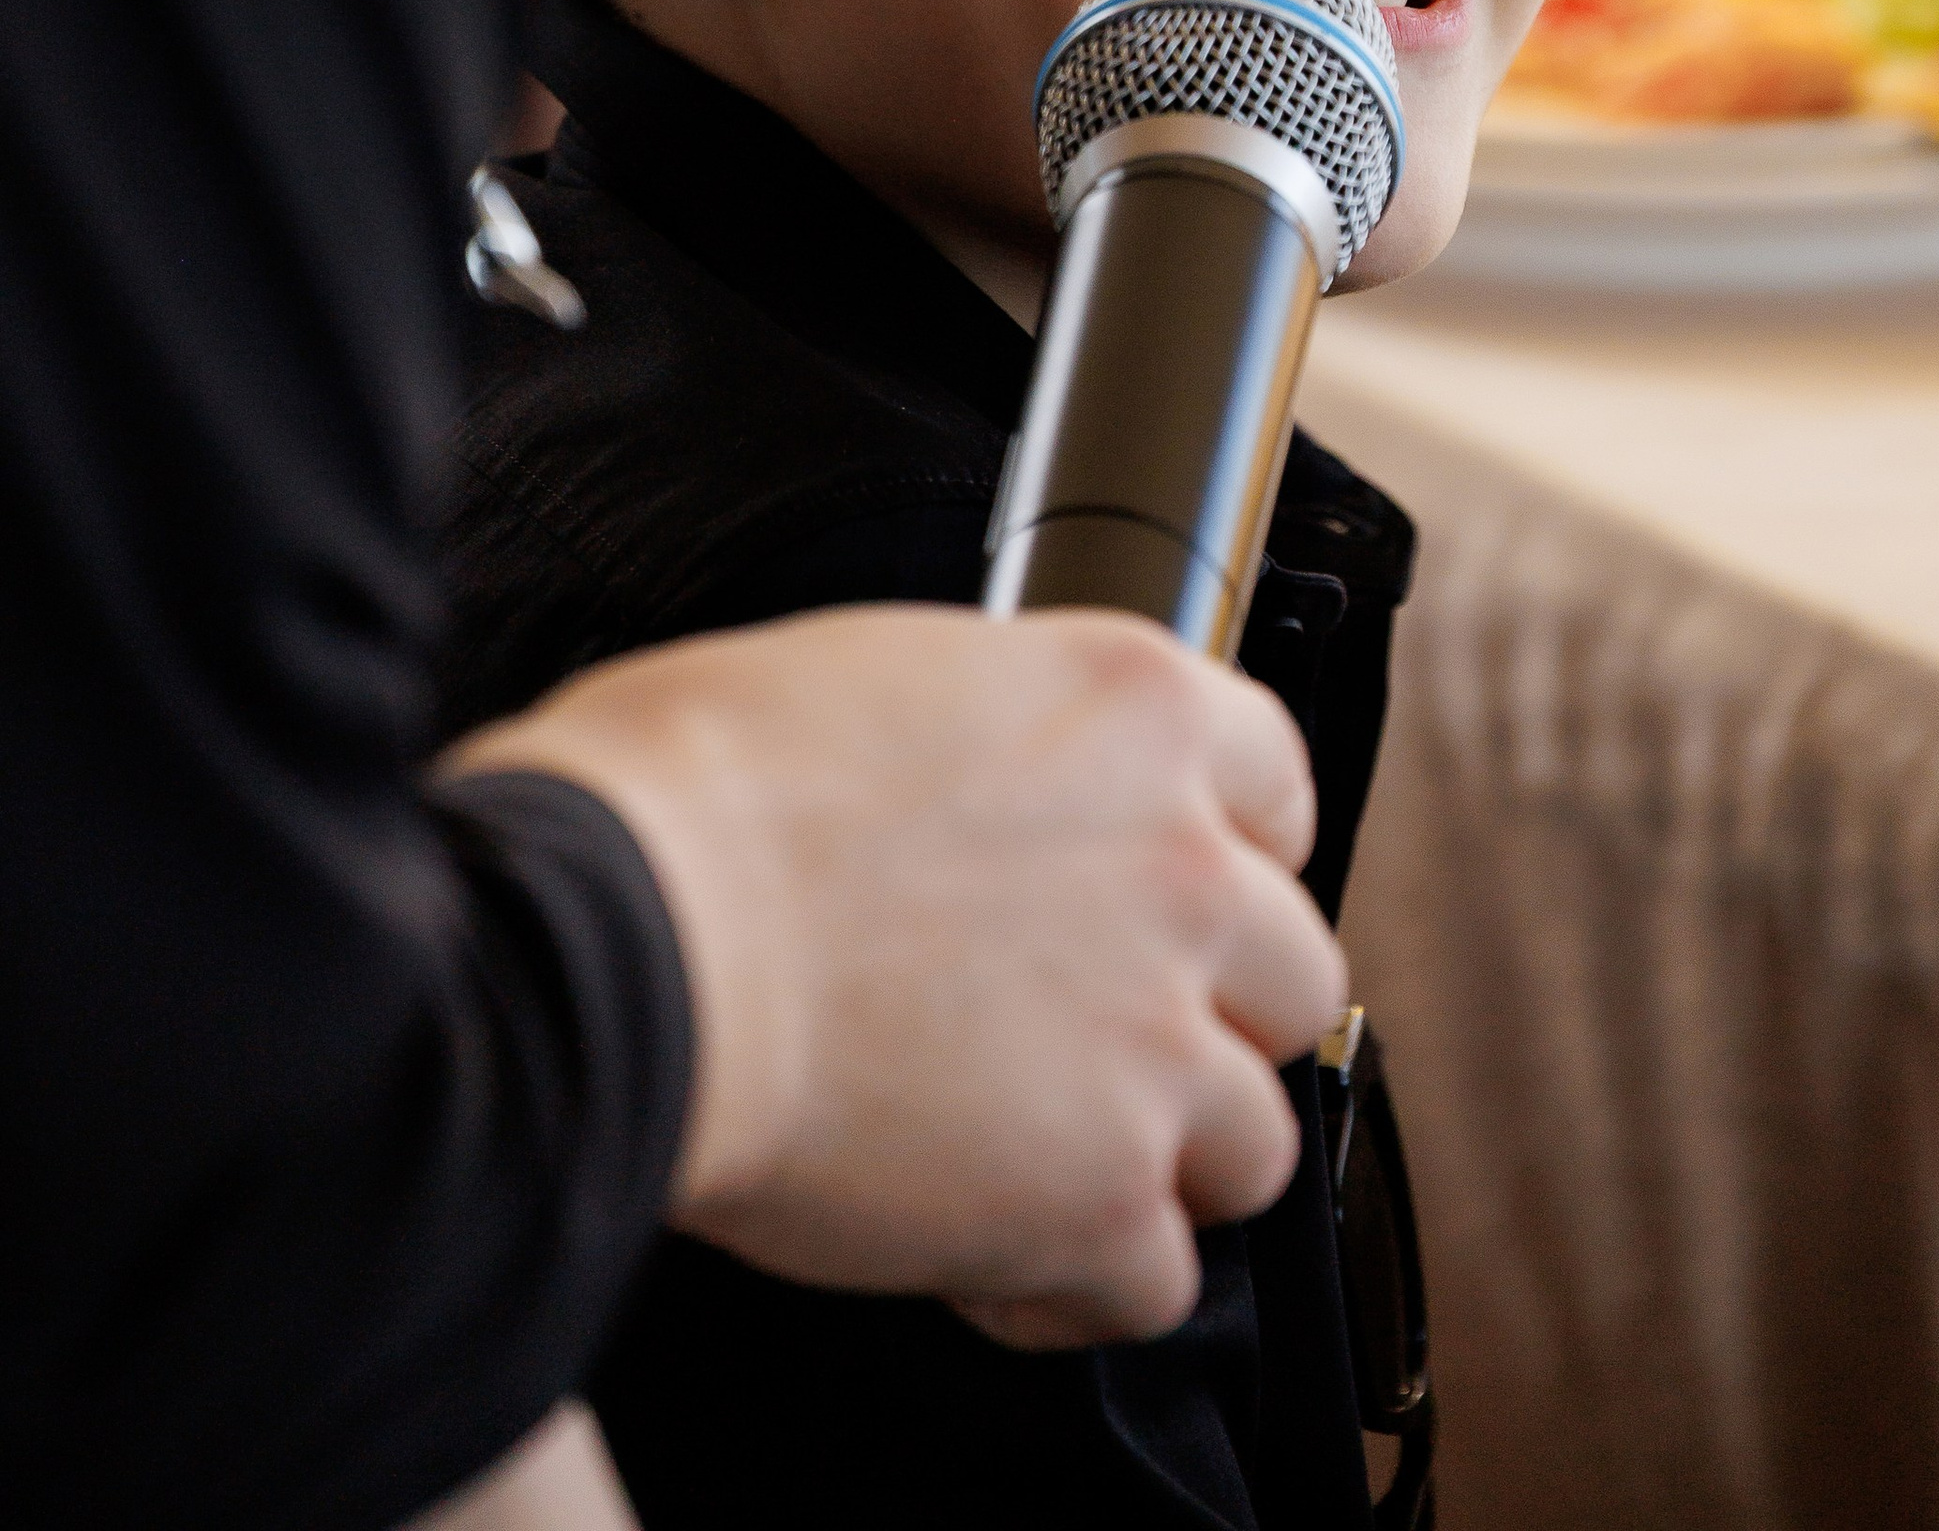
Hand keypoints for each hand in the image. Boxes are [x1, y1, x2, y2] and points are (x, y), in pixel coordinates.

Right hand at [448, 604, 1342, 1339]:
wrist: (628, 940)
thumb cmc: (696, 797)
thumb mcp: (882, 674)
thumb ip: (995, 741)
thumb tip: (978, 788)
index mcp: (1135, 711)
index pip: (1279, 786)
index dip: (1227, 855)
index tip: (1174, 900)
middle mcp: (1182, 868)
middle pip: (1290, 976)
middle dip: (1207, 1019)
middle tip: (1095, 1039)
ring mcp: (1155, 1040)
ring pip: (1254, 1140)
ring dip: (1162, 1159)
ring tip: (1044, 1157)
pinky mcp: (1099, 1193)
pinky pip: (1156, 1282)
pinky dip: (1074, 1284)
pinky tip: (985, 1252)